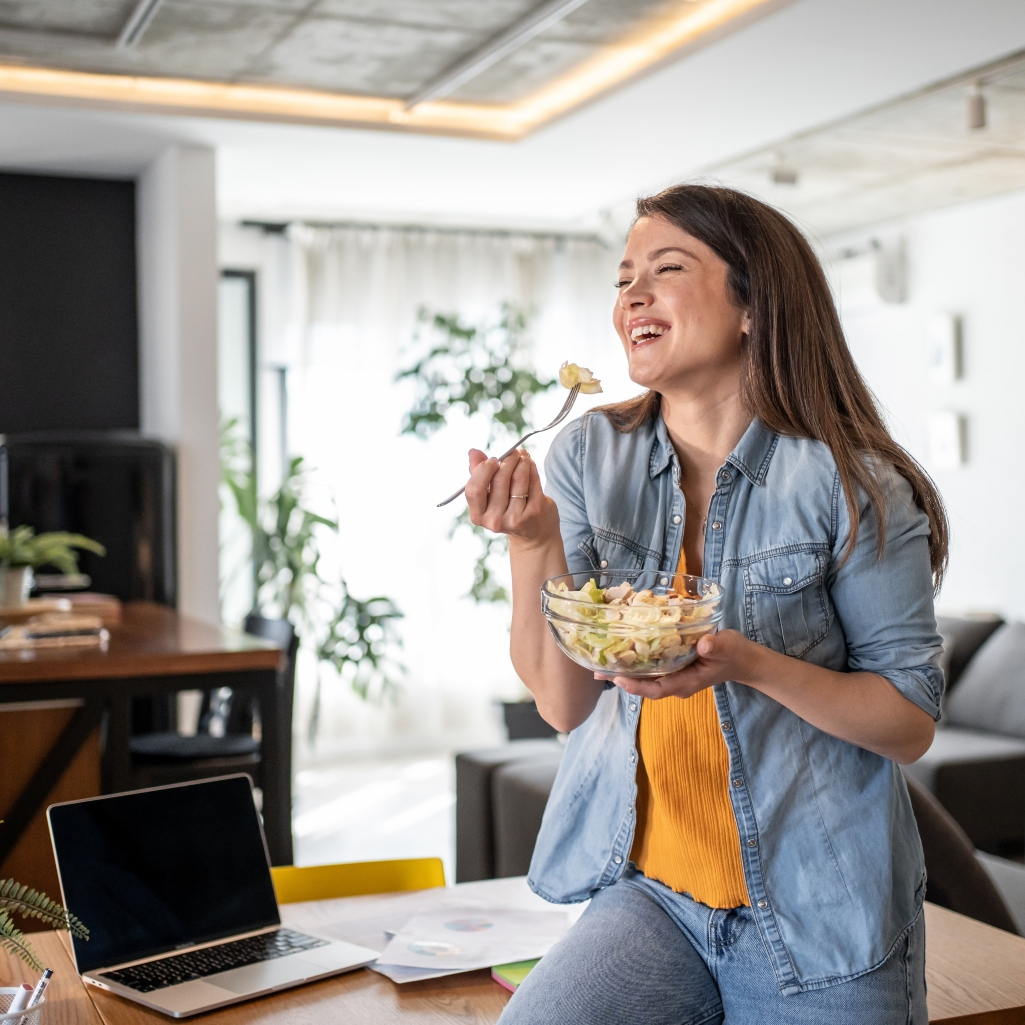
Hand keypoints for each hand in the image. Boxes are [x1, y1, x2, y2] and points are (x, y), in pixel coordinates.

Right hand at [464, 448, 559, 548]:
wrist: (533, 534)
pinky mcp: (534, 512)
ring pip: (518, 478)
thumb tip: (473, 452)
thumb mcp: (489, 495)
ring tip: (523, 456)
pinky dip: (532, 468)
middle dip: (507, 460)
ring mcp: (516, 518)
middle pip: (499, 479)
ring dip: (522, 461)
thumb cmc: (507, 509)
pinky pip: (533, 481)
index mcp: (478, 516)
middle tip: (513, 453)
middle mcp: (495, 520)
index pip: (474, 489)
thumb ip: (478, 473)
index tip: (493, 460)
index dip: (483, 470)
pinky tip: (530, 464)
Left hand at [601, 629, 763, 699]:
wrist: (741, 658)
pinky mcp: (671, 665)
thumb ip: (716, 647)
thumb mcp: (728, 647)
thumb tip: (703, 644)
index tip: (617, 679)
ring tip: (600, 660)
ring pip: (644, 676)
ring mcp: (673, 675)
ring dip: (624, 669)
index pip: (656, 690)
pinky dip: (635, 659)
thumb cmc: (734, 654)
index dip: (636, 687)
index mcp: (686, 683)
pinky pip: (650, 666)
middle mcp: (675, 682)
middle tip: (595, 669)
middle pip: (644, 685)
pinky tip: (621, 649)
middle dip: (620, 678)